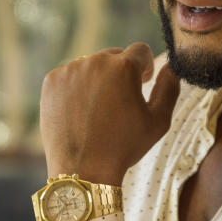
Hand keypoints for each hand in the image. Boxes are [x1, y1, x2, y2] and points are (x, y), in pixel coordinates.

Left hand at [39, 42, 179, 185]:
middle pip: (114, 56)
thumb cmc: (124, 147)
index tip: (142, 82)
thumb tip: (170, 68)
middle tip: (120, 101)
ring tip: (99, 110)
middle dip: (120, 73)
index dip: (145, 67)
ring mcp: (70, 71)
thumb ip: (169, 88)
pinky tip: (80, 112)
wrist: (83, 170)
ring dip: (98, 79)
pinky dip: (76, 88)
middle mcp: (95, 62)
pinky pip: (69, 76)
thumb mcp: (158, 121)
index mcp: (124, 67)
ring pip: (90, 66)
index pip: (141, 51)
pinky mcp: (51, 82)